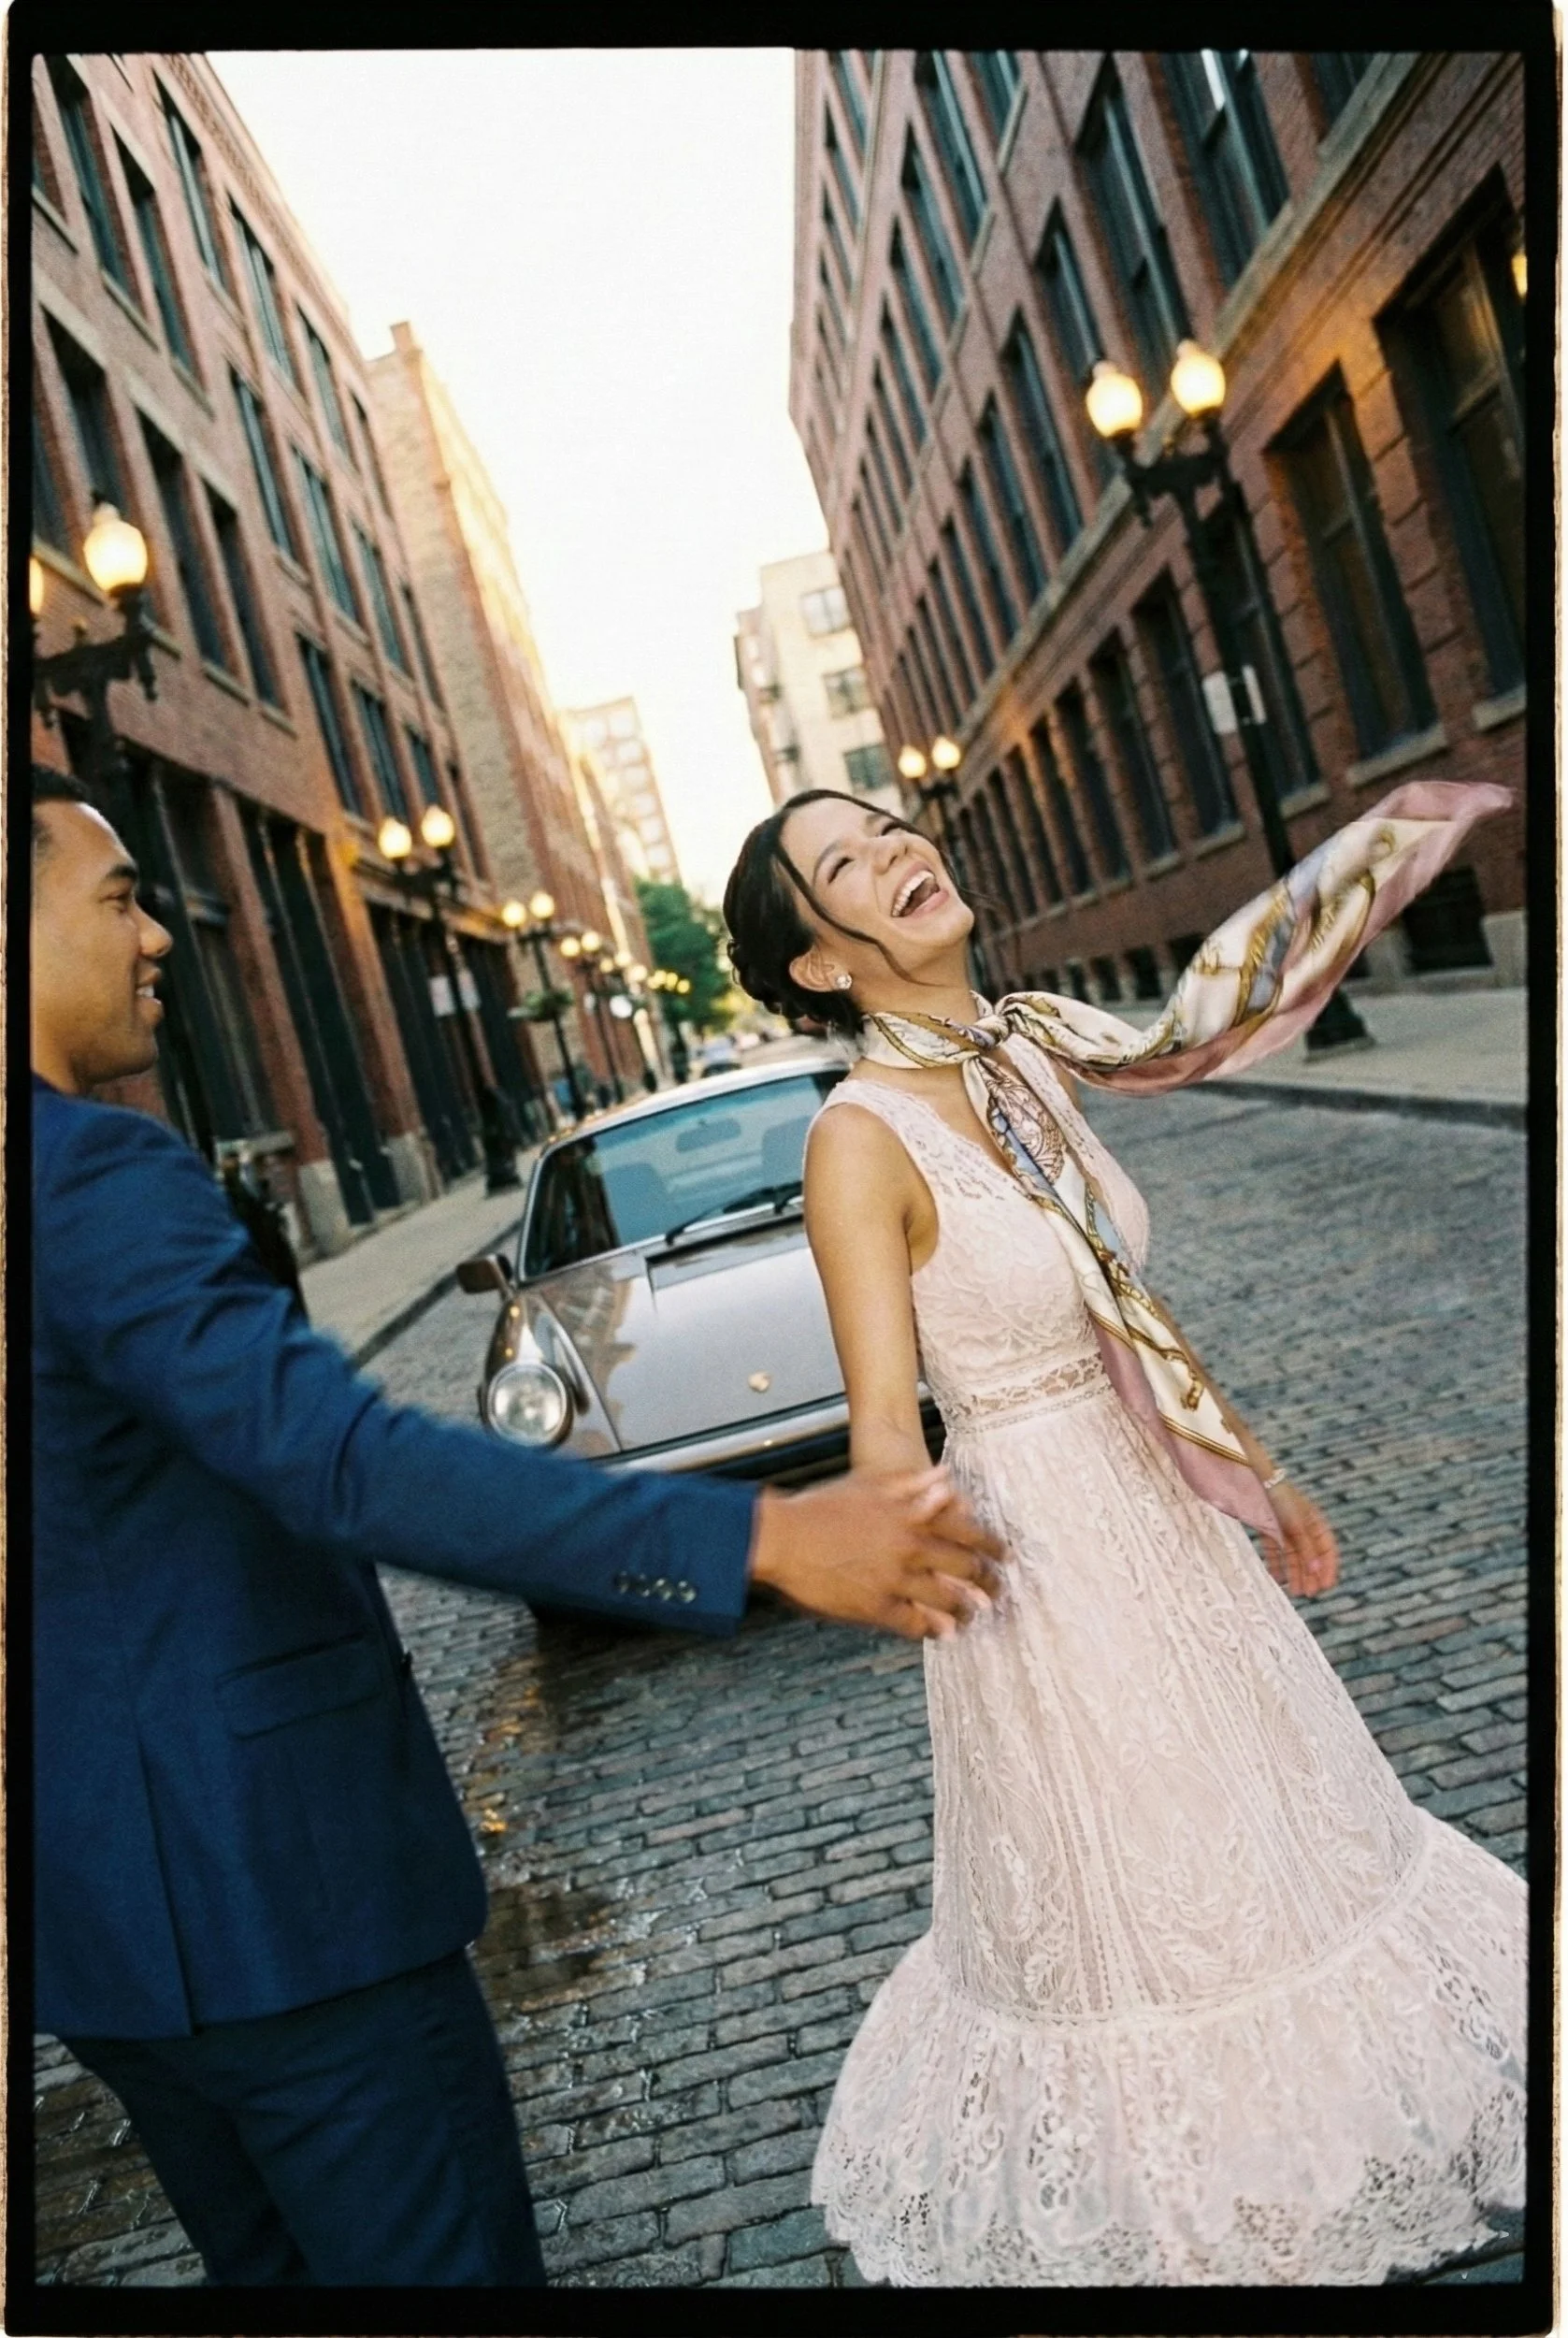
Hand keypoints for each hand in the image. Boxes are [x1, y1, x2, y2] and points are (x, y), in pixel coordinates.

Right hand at [749, 1465, 1008, 1640]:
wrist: (783, 1536)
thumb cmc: (823, 1505)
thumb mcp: (870, 1483)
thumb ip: (912, 1483)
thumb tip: (947, 1477)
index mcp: (910, 1515)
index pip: (965, 1530)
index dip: (990, 1544)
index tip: (1004, 1555)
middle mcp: (909, 1547)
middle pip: (964, 1567)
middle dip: (987, 1581)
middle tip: (998, 1590)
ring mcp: (893, 1579)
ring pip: (945, 1600)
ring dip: (965, 1609)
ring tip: (974, 1616)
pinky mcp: (874, 1606)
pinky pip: (914, 1624)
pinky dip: (931, 1630)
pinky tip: (942, 1633)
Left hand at [1260, 1479, 1339, 1597]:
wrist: (1248, 1477)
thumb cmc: (1276, 1496)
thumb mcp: (1294, 1524)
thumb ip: (1305, 1548)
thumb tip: (1317, 1572)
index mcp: (1313, 1520)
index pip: (1327, 1547)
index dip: (1328, 1567)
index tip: (1326, 1586)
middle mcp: (1301, 1524)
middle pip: (1310, 1554)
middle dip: (1311, 1574)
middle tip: (1309, 1594)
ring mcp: (1283, 1526)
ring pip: (1293, 1554)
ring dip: (1295, 1573)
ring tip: (1295, 1592)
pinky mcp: (1267, 1527)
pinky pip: (1275, 1550)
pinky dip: (1277, 1564)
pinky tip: (1277, 1578)